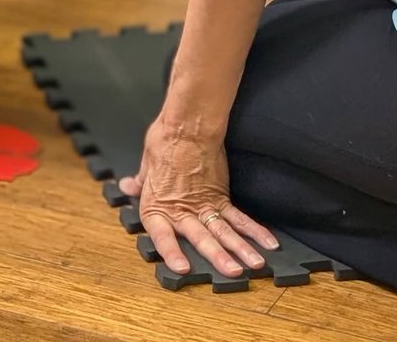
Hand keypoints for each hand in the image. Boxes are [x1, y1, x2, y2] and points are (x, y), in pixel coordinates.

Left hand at [121, 115, 278, 277]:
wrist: (189, 123)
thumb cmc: (165, 140)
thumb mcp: (147, 163)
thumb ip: (141, 182)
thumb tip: (127, 186)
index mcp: (158, 205)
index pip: (162, 235)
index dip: (171, 252)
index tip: (182, 268)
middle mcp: (183, 209)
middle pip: (201, 238)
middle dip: (218, 257)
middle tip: (233, 273)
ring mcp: (204, 204)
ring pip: (224, 231)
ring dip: (241, 249)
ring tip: (256, 265)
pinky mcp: (221, 195)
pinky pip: (239, 217)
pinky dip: (254, 230)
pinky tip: (268, 244)